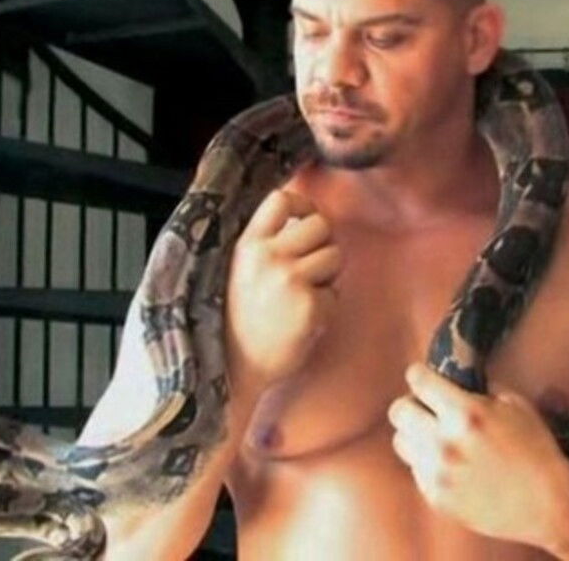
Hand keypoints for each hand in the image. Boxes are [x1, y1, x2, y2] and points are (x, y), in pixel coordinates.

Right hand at [225, 189, 341, 396]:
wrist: (232, 370)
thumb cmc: (238, 324)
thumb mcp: (236, 272)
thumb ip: (262, 246)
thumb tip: (300, 218)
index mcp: (247, 245)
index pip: (281, 199)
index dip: (303, 205)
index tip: (306, 220)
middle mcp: (267, 257)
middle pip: (321, 225)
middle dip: (324, 246)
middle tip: (312, 272)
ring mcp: (289, 280)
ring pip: (335, 256)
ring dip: (328, 278)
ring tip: (304, 299)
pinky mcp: (309, 306)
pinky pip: (335, 294)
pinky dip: (326, 309)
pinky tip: (303, 323)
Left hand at [388, 362, 568, 550]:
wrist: (548, 504)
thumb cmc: (536, 450)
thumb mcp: (515, 405)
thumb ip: (480, 388)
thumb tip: (453, 378)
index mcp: (466, 413)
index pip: (418, 381)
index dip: (420, 375)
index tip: (423, 377)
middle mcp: (445, 442)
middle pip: (399, 411)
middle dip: (413, 404)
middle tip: (428, 409)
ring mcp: (437, 473)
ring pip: (401, 441)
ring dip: (416, 435)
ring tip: (438, 438)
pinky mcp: (435, 497)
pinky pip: (416, 469)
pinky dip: (428, 463)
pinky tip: (452, 464)